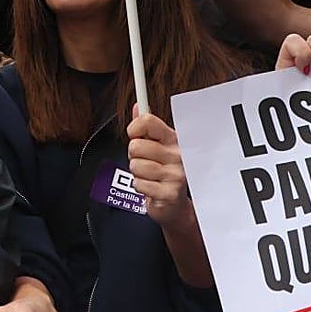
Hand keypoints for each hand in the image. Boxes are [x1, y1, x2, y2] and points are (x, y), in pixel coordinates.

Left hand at [127, 109, 192, 230]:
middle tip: (145, 162)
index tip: (135, 135)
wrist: (174, 205)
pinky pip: (139, 183)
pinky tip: (151, 187)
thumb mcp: (155, 147)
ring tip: (149, 176)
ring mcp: (176, 174)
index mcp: (172, 139)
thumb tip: (137, 106)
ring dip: (137, 173)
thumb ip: (145, 128)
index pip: (148, 121)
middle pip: (136, 145)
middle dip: (134, 156)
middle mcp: (177, 154)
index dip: (134, 128)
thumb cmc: (162, 173)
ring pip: (135, 165)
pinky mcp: (170, 192)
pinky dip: (140, 186)